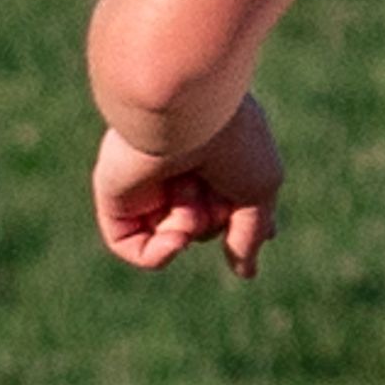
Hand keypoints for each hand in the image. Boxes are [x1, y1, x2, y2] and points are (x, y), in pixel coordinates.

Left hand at [92, 99, 284, 276]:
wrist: (182, 112)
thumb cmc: (230, 140)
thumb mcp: (259, 191)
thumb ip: (251, 234)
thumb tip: (244, 272)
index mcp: (217, 156)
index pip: (228, 201)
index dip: (243, 223)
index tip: (267, 233)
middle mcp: (180, 169)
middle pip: (205, 226)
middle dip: (217, 217)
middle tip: (216, 186)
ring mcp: (147, 184)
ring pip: (174, 237)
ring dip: (191, 225)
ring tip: (189, 191)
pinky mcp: (117, 198)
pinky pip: (134, 249)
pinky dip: (158, 253)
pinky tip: (174, 237)